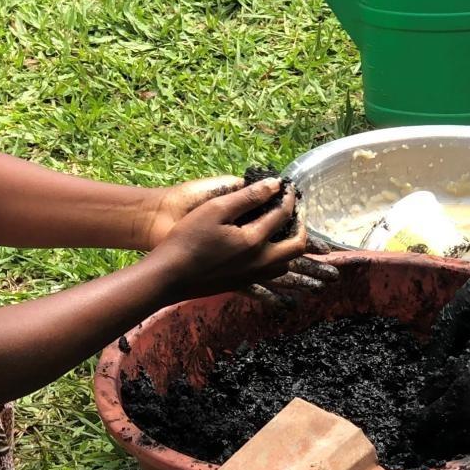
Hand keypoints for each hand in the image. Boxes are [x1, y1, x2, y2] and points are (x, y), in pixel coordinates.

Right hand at [148, 179, 310, 300]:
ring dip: (290, 246)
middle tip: (293, 212)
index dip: (288, 198)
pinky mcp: (242, 284)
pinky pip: (271, 276)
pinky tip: (266, 252)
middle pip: (297, 246)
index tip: (287, 187)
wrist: (169, 276)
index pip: (284, 215)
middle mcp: (260, 262)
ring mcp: (252, 276)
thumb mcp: (216, 208)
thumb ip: (248, 196)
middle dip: (300, 226)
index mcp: (255, 240)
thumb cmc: (187, 238)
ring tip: (282, 231)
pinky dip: (277, 261)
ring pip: (286, 264)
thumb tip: (274, 184)